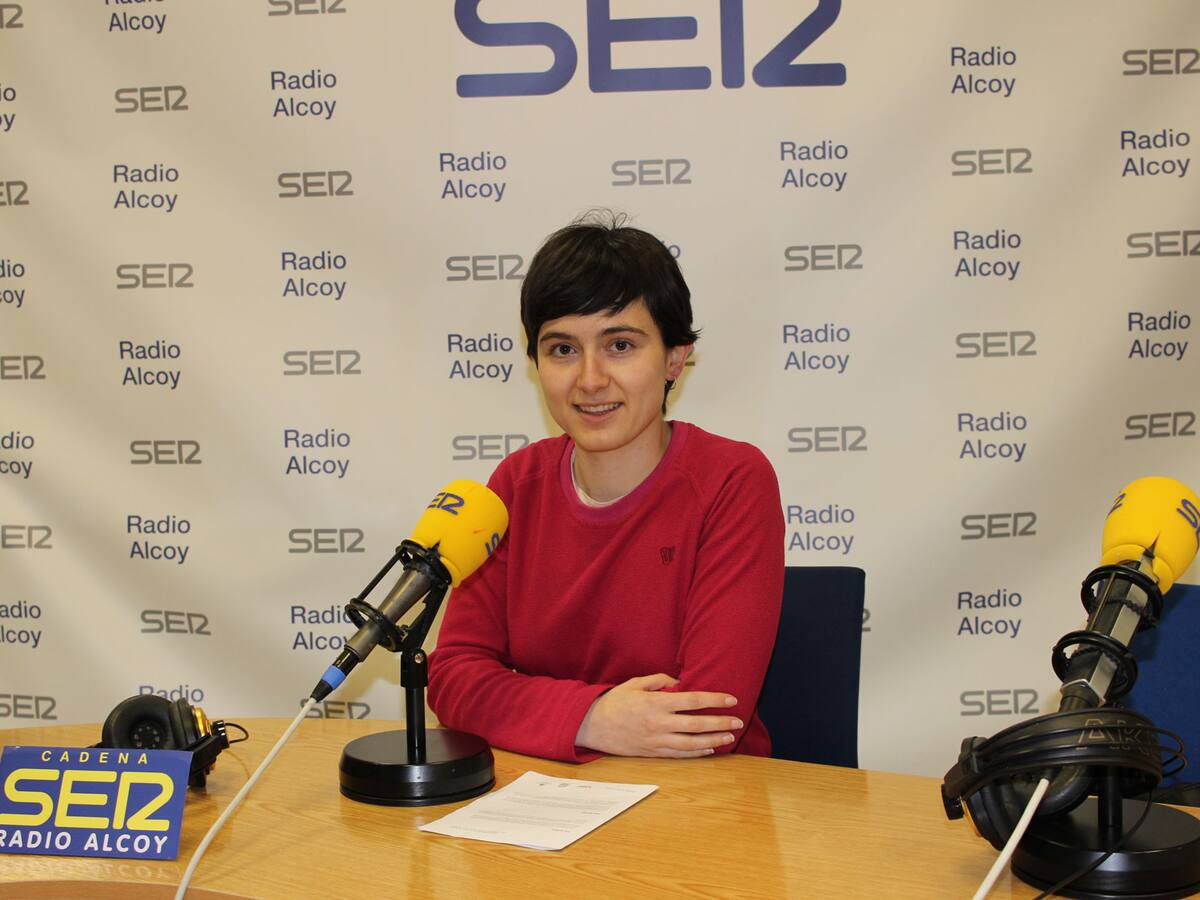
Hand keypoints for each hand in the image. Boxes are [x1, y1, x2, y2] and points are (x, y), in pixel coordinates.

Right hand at [575, 673, 742, 757]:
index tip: (731, 699)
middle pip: (697, 724)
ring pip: (691, 743)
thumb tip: (680, 684)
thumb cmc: (614, 702)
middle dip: (720, 722)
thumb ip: (659, 681)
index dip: (714, 700)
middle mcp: (659, 724)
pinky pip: (679, 754)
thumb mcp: (635, 683)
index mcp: (656, 703)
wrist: (591, 725)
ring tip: (730, 737)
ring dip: (713, 740)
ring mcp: (656, 741)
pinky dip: (696, 752)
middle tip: (738, 721)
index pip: (693, 700)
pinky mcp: (652, 752)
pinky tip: (709, 748)